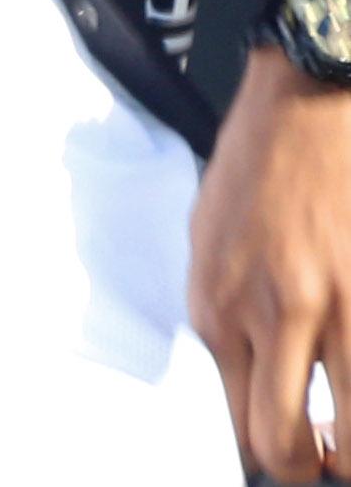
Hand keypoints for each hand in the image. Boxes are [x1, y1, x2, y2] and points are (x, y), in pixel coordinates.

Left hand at [197, 45, 350, 475]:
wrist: (306, 97)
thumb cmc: (256, 168)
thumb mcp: (210, 247)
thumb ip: (232, 321)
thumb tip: (257, 392)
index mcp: (216, 307)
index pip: (240, 425)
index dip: (274, 460)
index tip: (297, 458)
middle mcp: (268, 315)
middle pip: (288, 445)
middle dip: (315, 468)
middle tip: (331, 456)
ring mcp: (332, 304)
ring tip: (350, 423)